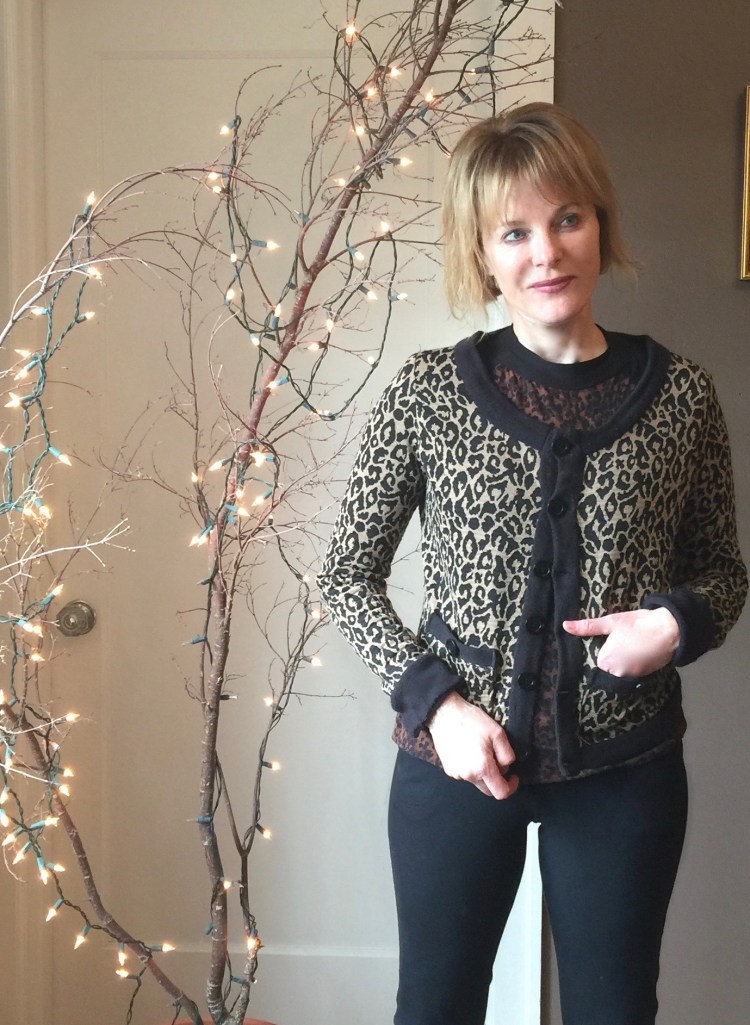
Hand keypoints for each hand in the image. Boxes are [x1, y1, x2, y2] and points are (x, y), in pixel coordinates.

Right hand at [427, 691, 518, 799]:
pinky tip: (468, 751)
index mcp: (482, 768)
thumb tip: (506, 767)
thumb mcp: (498, 733)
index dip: (511, 787)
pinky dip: (471, 768)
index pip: (501, 792)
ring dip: (483, 772)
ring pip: (477, 781)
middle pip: (488, 790)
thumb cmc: (471, 720)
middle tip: (496, 759)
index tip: (513, 777)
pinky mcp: (449, 770)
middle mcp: (468, 776)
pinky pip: (466, 775)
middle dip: (496, 779)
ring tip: (479, 751)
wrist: (444, 714)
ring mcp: (457, 774)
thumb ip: (507, 755)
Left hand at [562, 607, 678, 676]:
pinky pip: (634, 671)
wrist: (670, 629)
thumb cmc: (638, 624)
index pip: (598, 658)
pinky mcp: (645, 676)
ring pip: (622, 668)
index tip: (615, 638)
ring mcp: (633, 677)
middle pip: (609, 665)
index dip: (605, 647)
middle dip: (615, 654)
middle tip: (627, 639)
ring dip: (626, 659)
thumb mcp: (610, 622)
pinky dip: (636, 663)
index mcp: (605, 661)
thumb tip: (565, 626)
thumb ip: (587, 627)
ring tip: (635, 644)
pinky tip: (642, 650)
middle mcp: (617, 673)